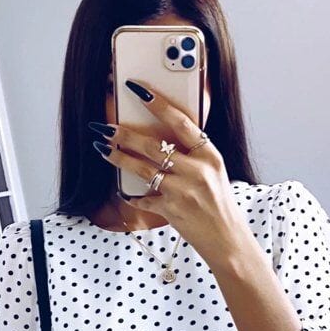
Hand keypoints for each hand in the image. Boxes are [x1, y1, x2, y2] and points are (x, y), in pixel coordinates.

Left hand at [89, 80, 252, 266]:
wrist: (227, 239)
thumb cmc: (218, 203)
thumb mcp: (214, 171)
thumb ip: (192, 154)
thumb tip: (159, 138)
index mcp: (209, 155)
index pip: (181, 122)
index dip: (158, 104)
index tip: (139, 90)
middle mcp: (197, 171)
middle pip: (153, 146)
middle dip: (124, 135)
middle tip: (105, 127)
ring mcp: (183, 191)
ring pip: (142, 169)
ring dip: (119, 158)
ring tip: (103, 149)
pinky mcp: (171, 210)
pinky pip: (143, 199)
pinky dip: (132, 196)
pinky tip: (123, 191)